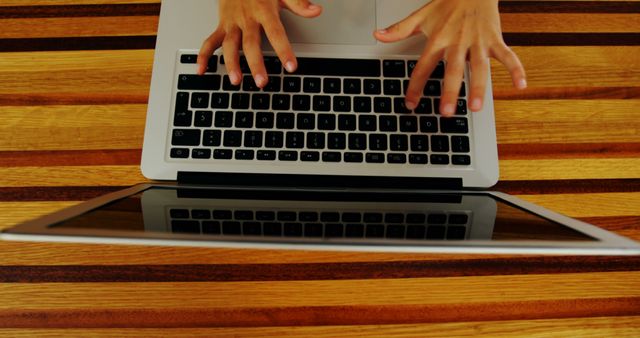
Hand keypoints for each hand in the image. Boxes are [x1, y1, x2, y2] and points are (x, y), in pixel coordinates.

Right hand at [197, 0, 321, 87]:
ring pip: (230, 45)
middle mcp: (246, 19)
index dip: (284, 50)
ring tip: (236, 80)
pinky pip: (210, 41)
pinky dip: (204, 56)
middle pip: (251, 44)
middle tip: (262, 82)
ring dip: (231, 63)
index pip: (276, 33)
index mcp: (264, 11)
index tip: (291, 67)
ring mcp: (232, 23)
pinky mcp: (222, 26)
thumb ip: (299, 3)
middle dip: (256, 64)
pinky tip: (203, 70)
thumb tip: (316, 11)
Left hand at [374, 0, 525, 115]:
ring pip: (479, 67)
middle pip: (453, 70)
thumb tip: (377, 35)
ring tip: (476, 107)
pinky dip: (516, 69)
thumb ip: (399, 29)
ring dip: (479, 87)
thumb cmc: (448, 4)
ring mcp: (478, 42)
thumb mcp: (421, 15)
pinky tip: (521, 86)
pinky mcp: (495, 39)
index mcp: (438, 39)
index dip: (415, 86)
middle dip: (449, 92)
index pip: (423, 67)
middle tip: (446, 112)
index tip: (411, 104)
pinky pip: (508, 56)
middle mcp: (458, 42)